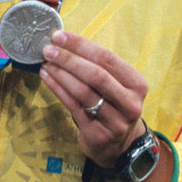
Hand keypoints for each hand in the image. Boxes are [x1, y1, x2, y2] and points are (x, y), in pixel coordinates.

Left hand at [40, 30, 147, 168]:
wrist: (118, 145)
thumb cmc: (111, 103)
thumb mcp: (114, 84)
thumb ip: (95, 64)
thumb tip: (62, 40)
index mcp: (136, 84)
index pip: (106, 57)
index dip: (80, 45)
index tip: (59, 36)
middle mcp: (130, 103)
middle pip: (96, 75)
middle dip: (68, 59)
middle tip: (48, 49)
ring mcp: (115, 122)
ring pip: (83, 92)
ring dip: (60, 74)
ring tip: (45, 62)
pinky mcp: (98, 135)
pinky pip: (73, 106)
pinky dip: (57, 89)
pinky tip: (46, 77)